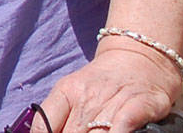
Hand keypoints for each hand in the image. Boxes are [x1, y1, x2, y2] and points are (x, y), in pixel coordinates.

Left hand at [36, 41, 182, 132]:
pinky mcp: (140, 106)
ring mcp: (113, 101)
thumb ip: (57, 115)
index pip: (43, 125)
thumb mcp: (73, 91)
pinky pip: (122, 125)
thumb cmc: (102, 82)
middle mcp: (86, 97)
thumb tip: (43, 132)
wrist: (139, 58)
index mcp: (65, 92)